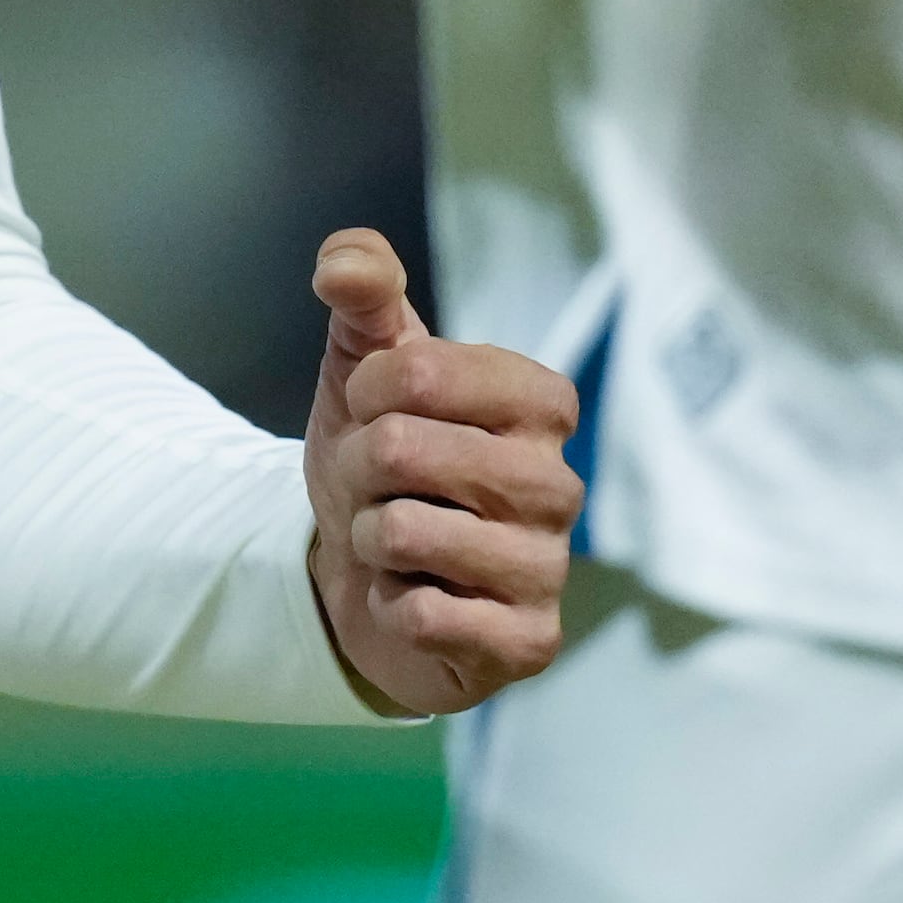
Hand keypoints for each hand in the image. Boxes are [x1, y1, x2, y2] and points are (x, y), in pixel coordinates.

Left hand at [299, 230, 577, 714]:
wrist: (362, 579)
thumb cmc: (381, 463)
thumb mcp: (365, 370)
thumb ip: (363, 294)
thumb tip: (343, 260)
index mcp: (540, 401)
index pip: (419, 369)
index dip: (369, 392)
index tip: (377, 412)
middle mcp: (560, 482)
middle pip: (402, 448)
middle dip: (357, 469)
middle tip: (376, 489)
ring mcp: (549, 566)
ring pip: (404, 529)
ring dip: (369, 538)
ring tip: (394, 544)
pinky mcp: (530, 642)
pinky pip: (425, 612)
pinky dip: (391, 605)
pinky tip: (413, 599)